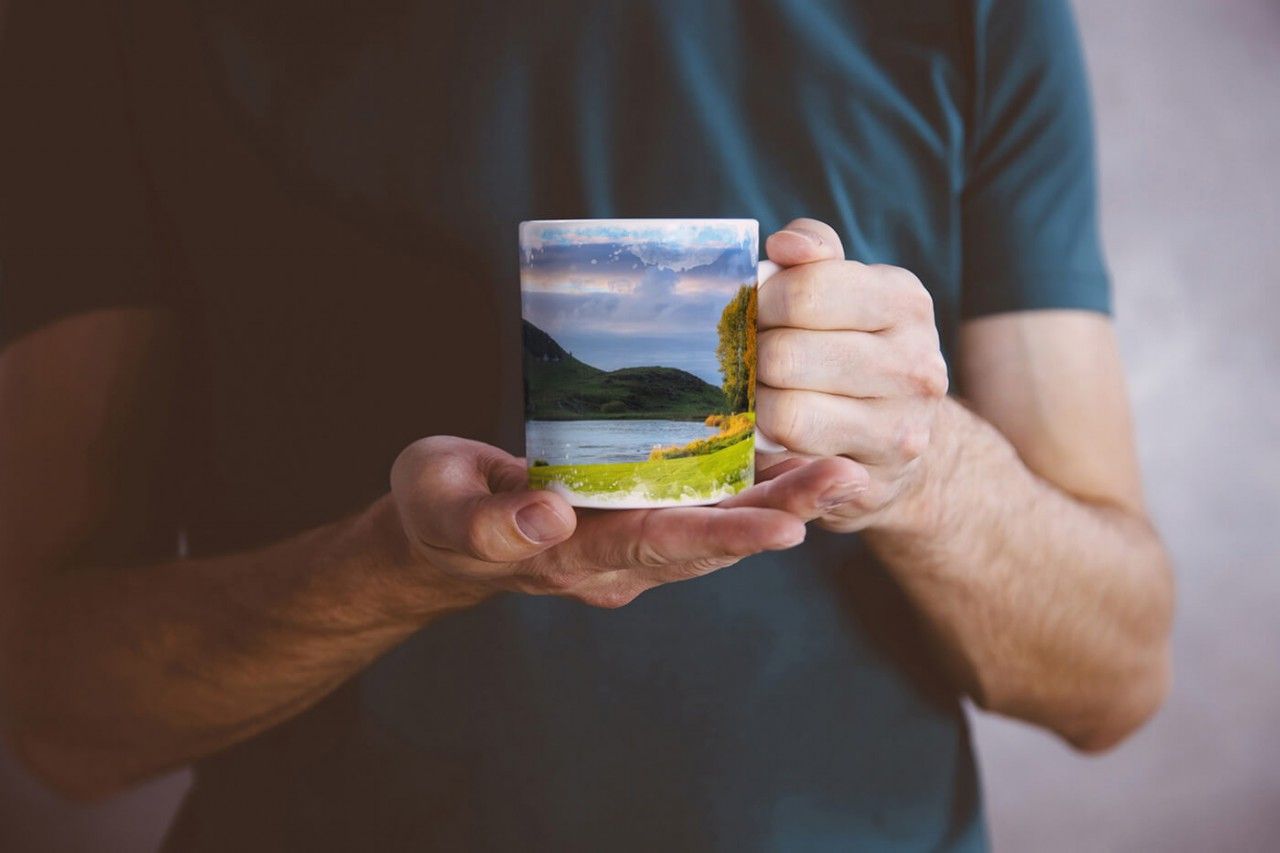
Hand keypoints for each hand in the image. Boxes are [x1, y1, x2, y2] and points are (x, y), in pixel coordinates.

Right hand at [389, 436, 866, 608]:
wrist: (440, 528)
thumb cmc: (437, 511)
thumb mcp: (443, 507)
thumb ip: (493, 523)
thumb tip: (551, 518)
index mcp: (574, 557)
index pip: (659, 547)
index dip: (723, 534)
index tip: (787, 526)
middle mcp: (617, 560)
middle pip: (709, 541)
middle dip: (780, 514)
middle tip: (845, 480)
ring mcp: (630, 544)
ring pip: (716, 526)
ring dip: (780, 503)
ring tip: (841, 471)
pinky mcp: (636, 518)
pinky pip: (703, 507)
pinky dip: (751, 490)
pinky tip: (794, 462)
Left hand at [755, 218, 948, 531]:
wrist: (902, 432)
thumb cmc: (853, 346)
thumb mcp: (846, 288)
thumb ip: (813, 254)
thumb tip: (785, 246)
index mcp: (904, 301)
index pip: (806, 291)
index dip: (761, 303)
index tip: (755, 313)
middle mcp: (915, 363)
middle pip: (787, 354)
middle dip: (753, 357)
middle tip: (749, 360)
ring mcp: (901, 425)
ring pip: (787, 411)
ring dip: (757, 402)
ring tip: (761, 392)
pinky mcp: (875, 477)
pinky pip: (792, 456)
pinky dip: (769, 441)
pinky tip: (773, 429)